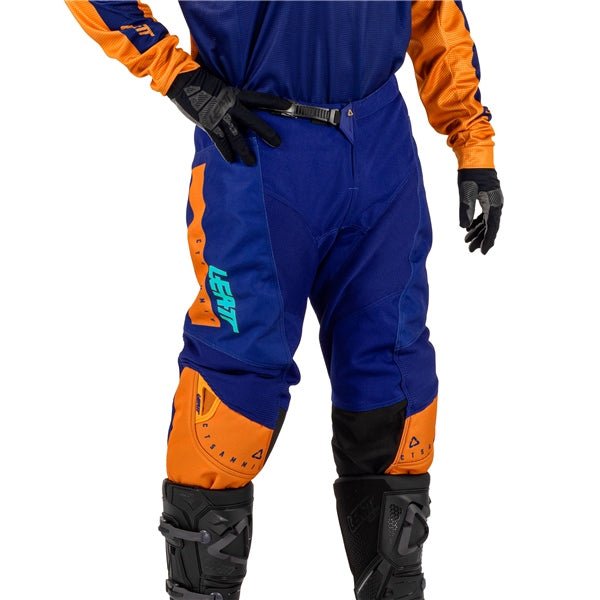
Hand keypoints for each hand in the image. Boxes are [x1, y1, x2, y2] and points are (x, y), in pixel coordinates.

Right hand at [167, 68, 291, 165]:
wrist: (180, 79)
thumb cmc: (200, 79)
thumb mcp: (220, 84)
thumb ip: (230, 96)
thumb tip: (239, 104)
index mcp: (235, 94)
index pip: (260, 98)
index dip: (275, 102)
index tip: (289, 106)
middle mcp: (230, 106)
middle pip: (253, 121)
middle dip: (266, 133)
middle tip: (277, 143)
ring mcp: (219, 116)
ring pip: (237, 137)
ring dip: (245, 151)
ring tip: (252, 163)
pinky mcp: (208, 124)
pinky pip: (220, 142)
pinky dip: (226, 152)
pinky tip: (232, 161)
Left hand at [458, 168, 503, 253]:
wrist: (475, 157)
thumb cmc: (471, 174)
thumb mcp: (466, 192)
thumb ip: (465, 209)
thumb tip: (464, 227)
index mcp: (493, 203)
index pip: (491, 227)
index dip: (487, 240)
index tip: (482, 252)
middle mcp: (496, 203)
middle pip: (489, 226)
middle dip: (480, 239)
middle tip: (470, 249)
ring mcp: (492, 200)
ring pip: (486, 221)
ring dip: (477, 232)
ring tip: (467, 241)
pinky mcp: (487, 198)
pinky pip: (484, 215)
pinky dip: (477, 223)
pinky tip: (469, 228)